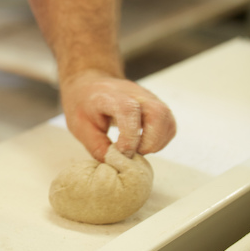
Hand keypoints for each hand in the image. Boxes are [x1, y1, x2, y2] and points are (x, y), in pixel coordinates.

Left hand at [60, 70, 175, 161]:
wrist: (90, 85)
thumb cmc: (84, 105)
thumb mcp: (81, 128)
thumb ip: (98, 147)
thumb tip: (116, 165)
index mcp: (110, 96)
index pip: (129, 110)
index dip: (130, 135)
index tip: (122, 152)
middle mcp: (134, 94)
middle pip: (157, 112)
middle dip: (150, 141)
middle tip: (134, 155)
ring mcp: (148, 98)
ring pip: (167, 118)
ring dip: (157, 142)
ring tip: (138, 151)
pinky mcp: (156, 106)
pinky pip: (168, 123)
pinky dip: (161, 139)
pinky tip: (144, 146)